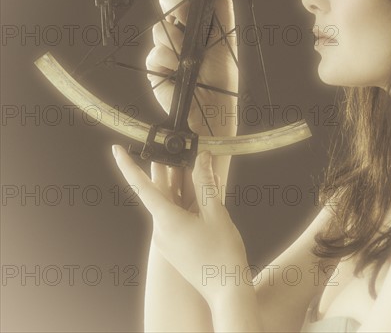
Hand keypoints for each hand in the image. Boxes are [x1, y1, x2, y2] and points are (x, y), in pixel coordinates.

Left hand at [112, 145, 247, 307]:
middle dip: (167, 170)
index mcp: (167, 220)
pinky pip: (175, 217)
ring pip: (169, 204)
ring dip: (181, 186)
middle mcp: (161, 230)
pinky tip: (203, 196)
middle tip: (174, 149)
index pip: (142, 186)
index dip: (127, 165)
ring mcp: (166, 240)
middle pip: (159, 191)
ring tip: (198, 170)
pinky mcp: (174, 246)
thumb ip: (206, 183)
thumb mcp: (216, 212)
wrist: (226, 290)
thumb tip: (202, 158)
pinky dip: (185, 203)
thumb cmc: (222, 253)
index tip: (116, 150)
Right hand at [146, 0, 237, 134]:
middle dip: (177, 6)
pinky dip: (169, 62)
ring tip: (189, 58)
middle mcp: (182, 30)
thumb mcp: (227, 41)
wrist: (211, 107)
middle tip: (186, 18)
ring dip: (177, 41)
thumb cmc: (222, 78)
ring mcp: (167, 45)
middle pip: (168, 1)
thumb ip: (223, 13)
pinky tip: (179, 71)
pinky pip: (156, 52)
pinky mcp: (155, 64)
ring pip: (160, 26)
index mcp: (199, 21)